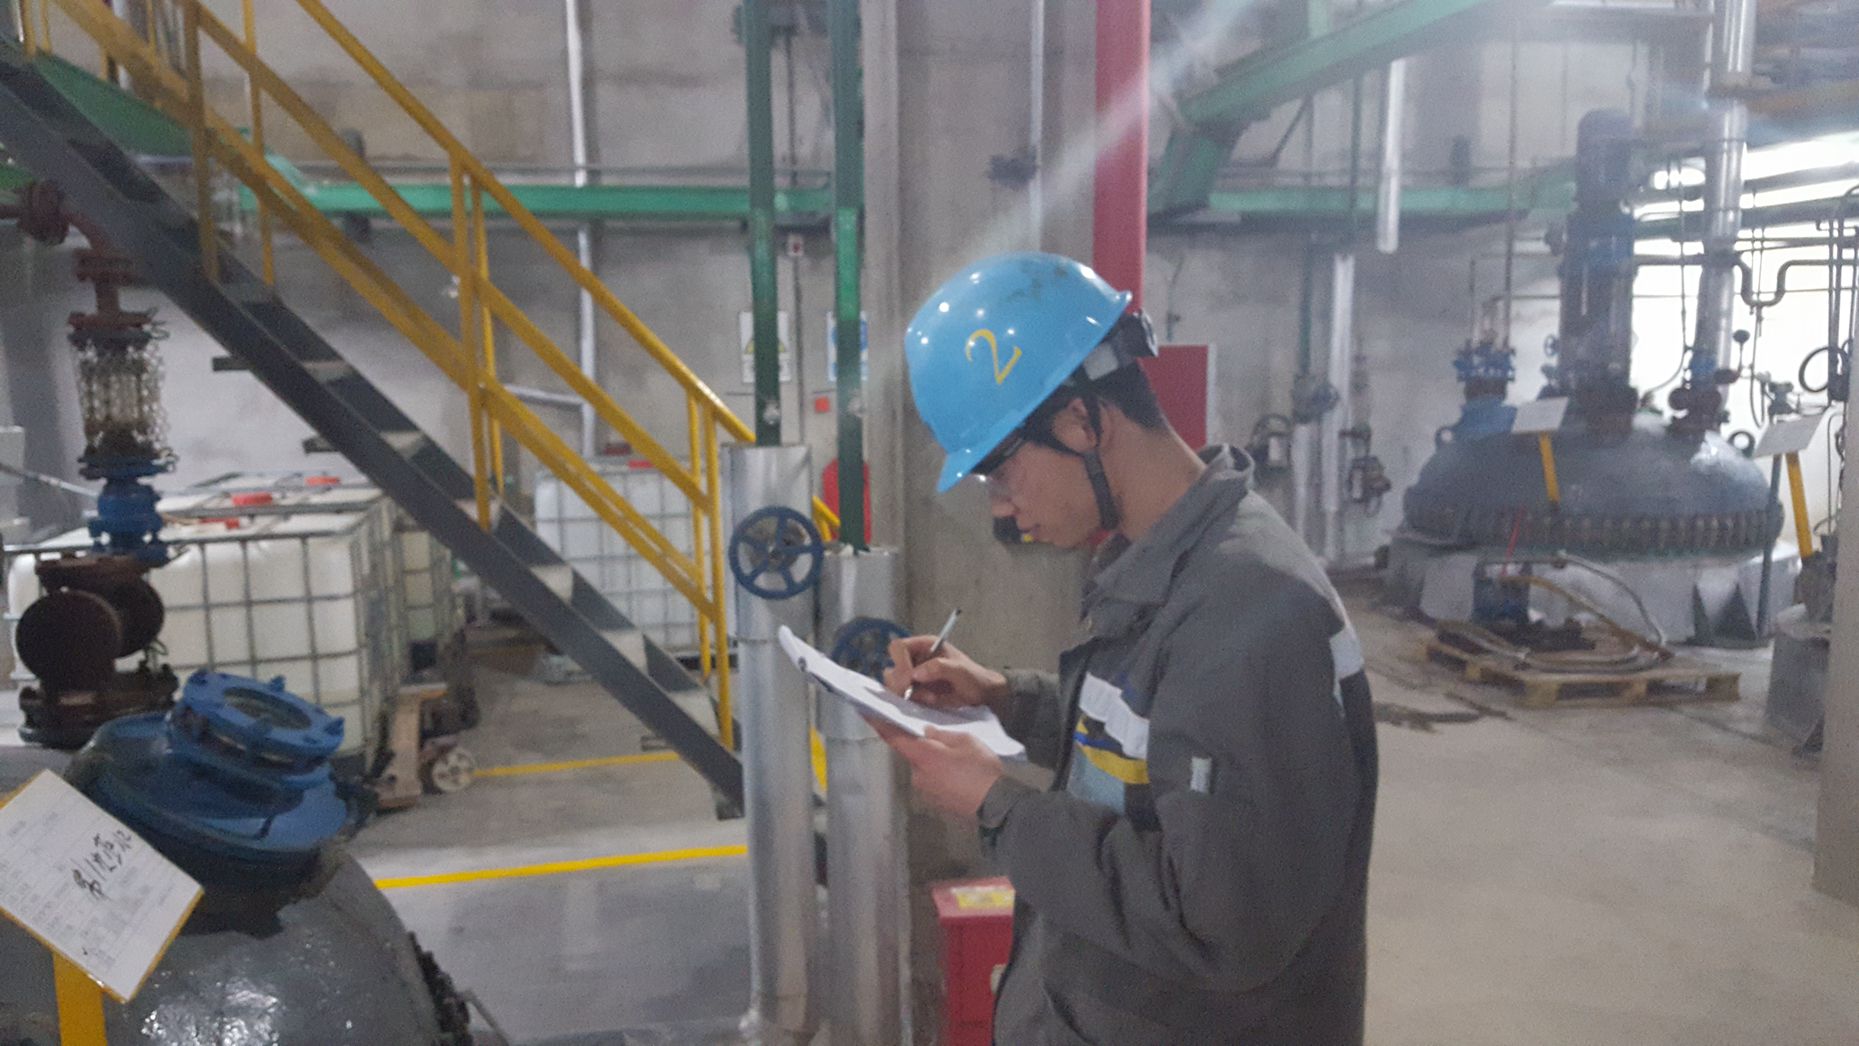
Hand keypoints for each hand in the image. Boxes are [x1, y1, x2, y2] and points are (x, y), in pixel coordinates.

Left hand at [870, 721, 1003, 818]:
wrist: (997, 805)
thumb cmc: (981, 769)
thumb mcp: (966, 740)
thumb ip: (941, 734)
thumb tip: (926, 732)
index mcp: (923, 756)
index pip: (893, 737)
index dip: (878, 723)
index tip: (864, 711)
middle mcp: (917, 774)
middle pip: (912, 753)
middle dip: (923, 745)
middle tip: (944, 739)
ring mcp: (925, 790)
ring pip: (924, 767)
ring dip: (934, 760)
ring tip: (959, 759)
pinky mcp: (935, 801)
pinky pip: (932, 780)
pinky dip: (941, 774)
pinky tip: (959, 774)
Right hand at [884, 635, 1009, 715]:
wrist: (983, 696)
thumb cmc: (974, 677)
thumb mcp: (961, 669)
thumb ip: (939, 667)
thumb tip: (916, 673)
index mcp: (924, 646)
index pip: (898, 647)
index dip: (900, 661)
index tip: (911, 678)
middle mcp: (914, 660)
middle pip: (891, 667)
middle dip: (902, 682)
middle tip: (916, 692)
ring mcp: (913, 678)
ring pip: (893, 685)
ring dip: (907, 694)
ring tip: (930, 698)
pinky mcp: (915, 694)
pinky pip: (902, 699)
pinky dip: (912, 703)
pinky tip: (930, 703)